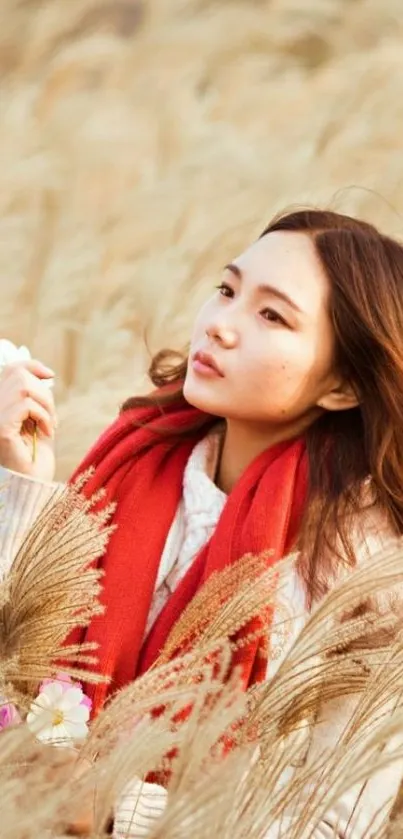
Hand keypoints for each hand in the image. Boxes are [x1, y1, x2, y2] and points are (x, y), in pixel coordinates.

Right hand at [0, 359, 56, 480]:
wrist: (32, 488)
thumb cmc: (34, 459)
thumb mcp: (38, 421)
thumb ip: (35, 398)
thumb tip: (45, 374)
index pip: (9, 370)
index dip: (31, 366)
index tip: (50, 375)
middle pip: (18, 375)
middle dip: (44, 393)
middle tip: (51, 418)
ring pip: (24, 387)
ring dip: (46, 405)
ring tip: (49, 426)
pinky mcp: (1, 428)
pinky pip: (27, 405)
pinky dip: (43, 416)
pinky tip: (47, 433)